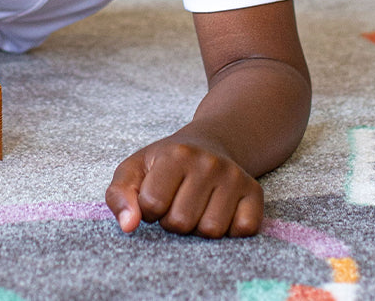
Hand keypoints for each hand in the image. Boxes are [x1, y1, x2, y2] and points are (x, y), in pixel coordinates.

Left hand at [105, 135, 264, 237]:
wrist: (211, 143)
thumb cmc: (165, 163)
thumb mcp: (135, 170)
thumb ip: (119, 196)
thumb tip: (128, 226)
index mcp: (175, 154)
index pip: (152, 204)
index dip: (149, 209)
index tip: (155, 197)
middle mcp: (209, 163)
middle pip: (181, 222)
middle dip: (172, 221)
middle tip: (177, 204)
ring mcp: (234, 177)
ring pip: (211, 231)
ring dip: (198, 229)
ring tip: (196, 208)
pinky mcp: (254, 192)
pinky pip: (244, 229)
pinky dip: (229, 230)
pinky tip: (219, 212)